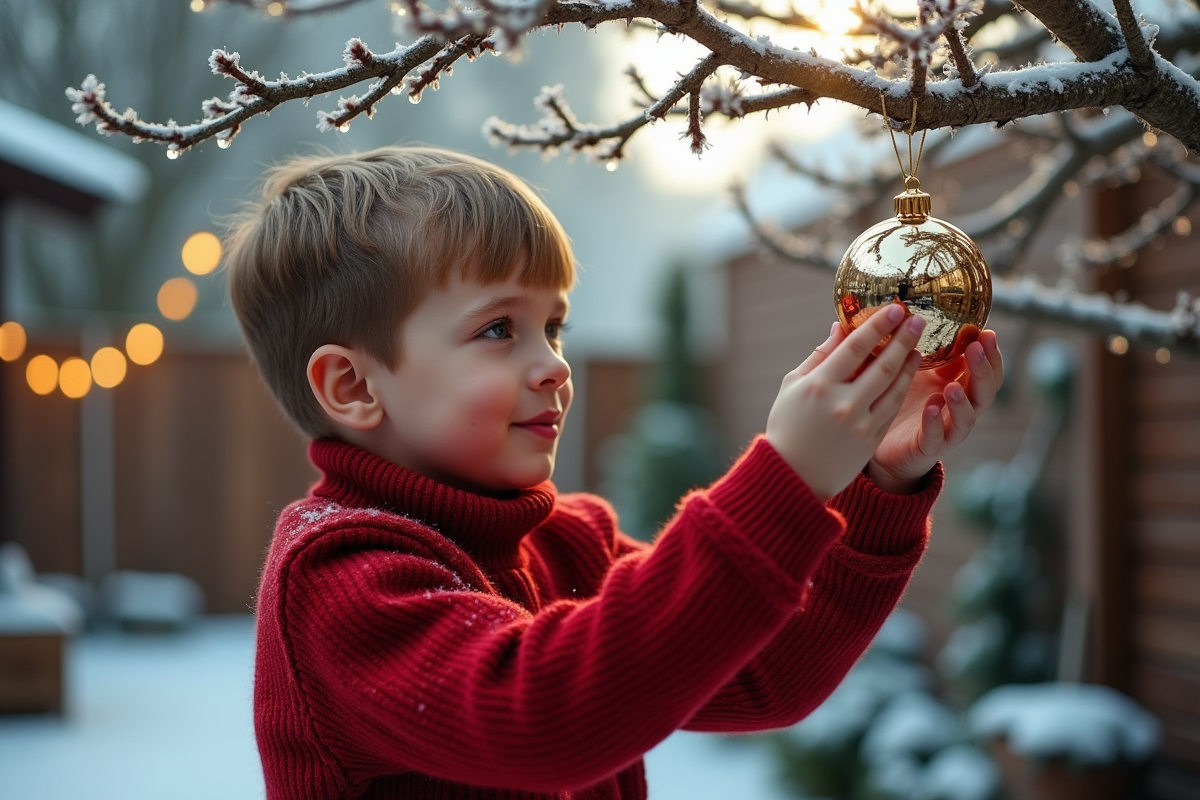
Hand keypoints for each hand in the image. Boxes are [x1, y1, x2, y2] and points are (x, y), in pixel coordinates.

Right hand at [766, 305, 925, 501]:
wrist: (791, 475)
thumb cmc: (787, 425)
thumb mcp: (792, 386)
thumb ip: (819, 357)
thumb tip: (840, 328)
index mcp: (819, 385)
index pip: (856, 347)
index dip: (878, 325)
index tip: (895, 308)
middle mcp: (843, 403)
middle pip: (883, 364)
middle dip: (903, 338)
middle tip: (917, 319)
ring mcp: (860, 424)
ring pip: (894, 387)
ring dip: (910, 363)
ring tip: (917, 345)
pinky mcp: (871, 441)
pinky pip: (892, 408)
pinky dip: (902, 388)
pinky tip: (908, 374)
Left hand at [867, 328, 1004, 493]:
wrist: (885, 445)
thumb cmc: (901, 402)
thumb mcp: (911, 370)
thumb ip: (919, 348)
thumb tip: (913, 312)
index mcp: (958, 384)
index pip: (985, 368)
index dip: (990, 352)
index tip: (987, 331)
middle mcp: (960, 407)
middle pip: (985, 390)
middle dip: (984, 369)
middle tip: (978, 348)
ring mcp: (948, 428)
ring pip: (968, 417)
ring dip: (963, 401)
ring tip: (953, 386)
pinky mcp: (929, 447)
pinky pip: (937, 436)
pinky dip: (936, 422)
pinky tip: (932, 408)